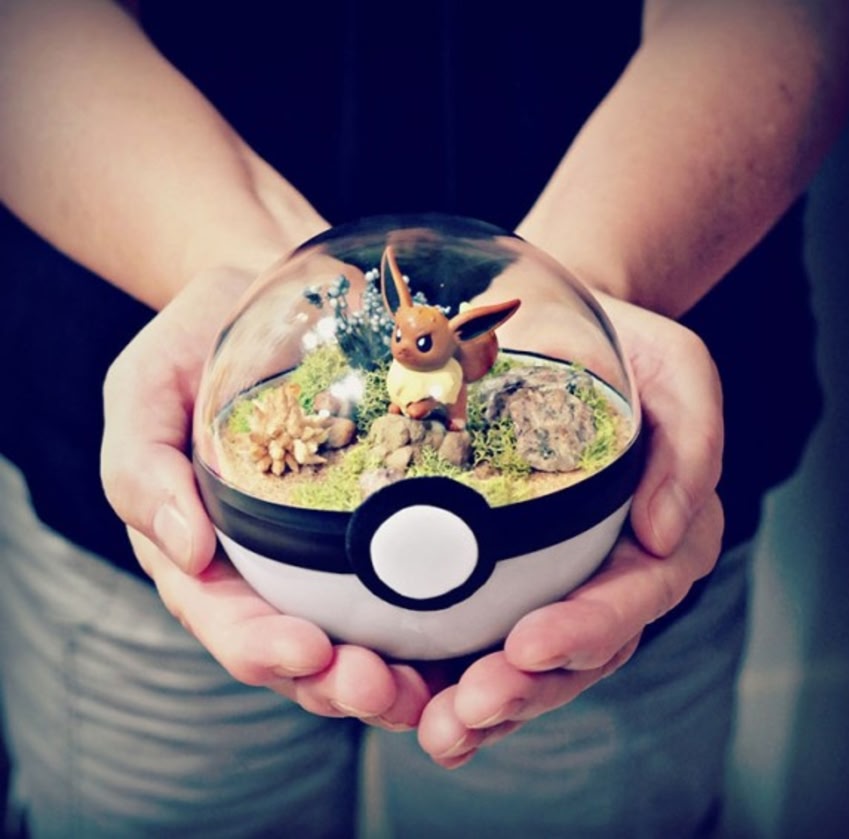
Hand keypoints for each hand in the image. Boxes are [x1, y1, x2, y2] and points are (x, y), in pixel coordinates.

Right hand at [101, 265, 429, 727]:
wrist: (274, 299)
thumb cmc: (200, 343)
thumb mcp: (147, 388)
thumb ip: (140, 465)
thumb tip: (184, 549)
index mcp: (204, 550)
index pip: (226, 618)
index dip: (262, 647)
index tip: (307, 651)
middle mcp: (265, 568)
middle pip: (299, 652)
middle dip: (335, 683)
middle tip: (381, 688)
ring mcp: (325, 556)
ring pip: (357, 640)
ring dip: (390, 677)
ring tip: (428, 688)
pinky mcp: (379, 528)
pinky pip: (407, 588)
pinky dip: (433, 628)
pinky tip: (468, 641)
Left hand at [416, 294, 724, 765]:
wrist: (558, 332)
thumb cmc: (623, 349)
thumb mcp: (677, 371)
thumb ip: (691, 444)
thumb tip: (663, 532)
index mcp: (662, 534)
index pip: (633, 596)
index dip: (587, 627)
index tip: (528, 645)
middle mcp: (611, 570)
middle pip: (579, 651)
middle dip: (526, 687)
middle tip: (468, 708)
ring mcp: (557, 579)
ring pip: (530, 661)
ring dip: (484, 702)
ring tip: (435, 726)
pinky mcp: (506, 575)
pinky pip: (483, 633)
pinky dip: (448, 673)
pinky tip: (407, 696)